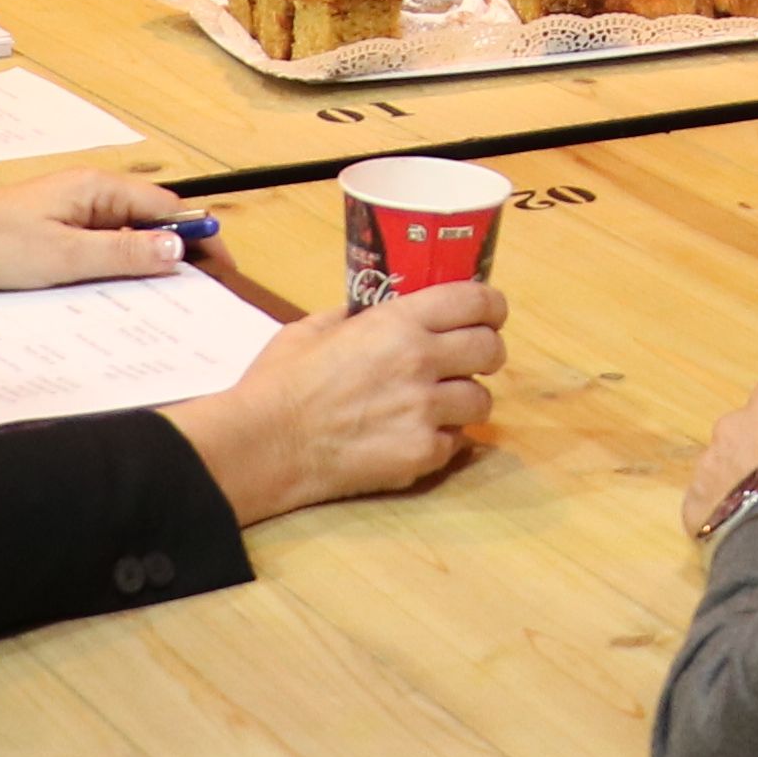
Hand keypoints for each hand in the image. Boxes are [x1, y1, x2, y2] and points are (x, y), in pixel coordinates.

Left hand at [0, 164, 198, 294]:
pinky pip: (105, 245)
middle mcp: (94, 193)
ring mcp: (78, 211)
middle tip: (195, 291)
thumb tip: (177, 249)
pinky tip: (119, 292)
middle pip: (153, 220)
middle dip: (176, 252)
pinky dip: (119, 266)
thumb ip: (124, 253)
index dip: (197, 237)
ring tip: (162, 298)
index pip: (168, 208)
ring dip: (145, 262)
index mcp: (99, 188)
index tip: (218, 267)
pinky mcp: (63, 229)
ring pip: (130, 235)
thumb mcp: (66, 256)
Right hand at [164, 284, 504, 523]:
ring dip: (464, 401)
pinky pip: (455, 443)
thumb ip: (355, 315)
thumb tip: (373, 311)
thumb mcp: (314, 327)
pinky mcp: (421, 454)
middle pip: (492, 349)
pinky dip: (441, 441)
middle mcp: (421, 362)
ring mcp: (425, 412)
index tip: (490, 314)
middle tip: (468, 361)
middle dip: (485, 353)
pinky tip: (413, 437)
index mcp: (398, 322)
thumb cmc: (280, 382)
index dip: (491, 307)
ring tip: (437, 406)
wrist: (265, 444)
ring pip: (481, 401)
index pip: (476, 302)